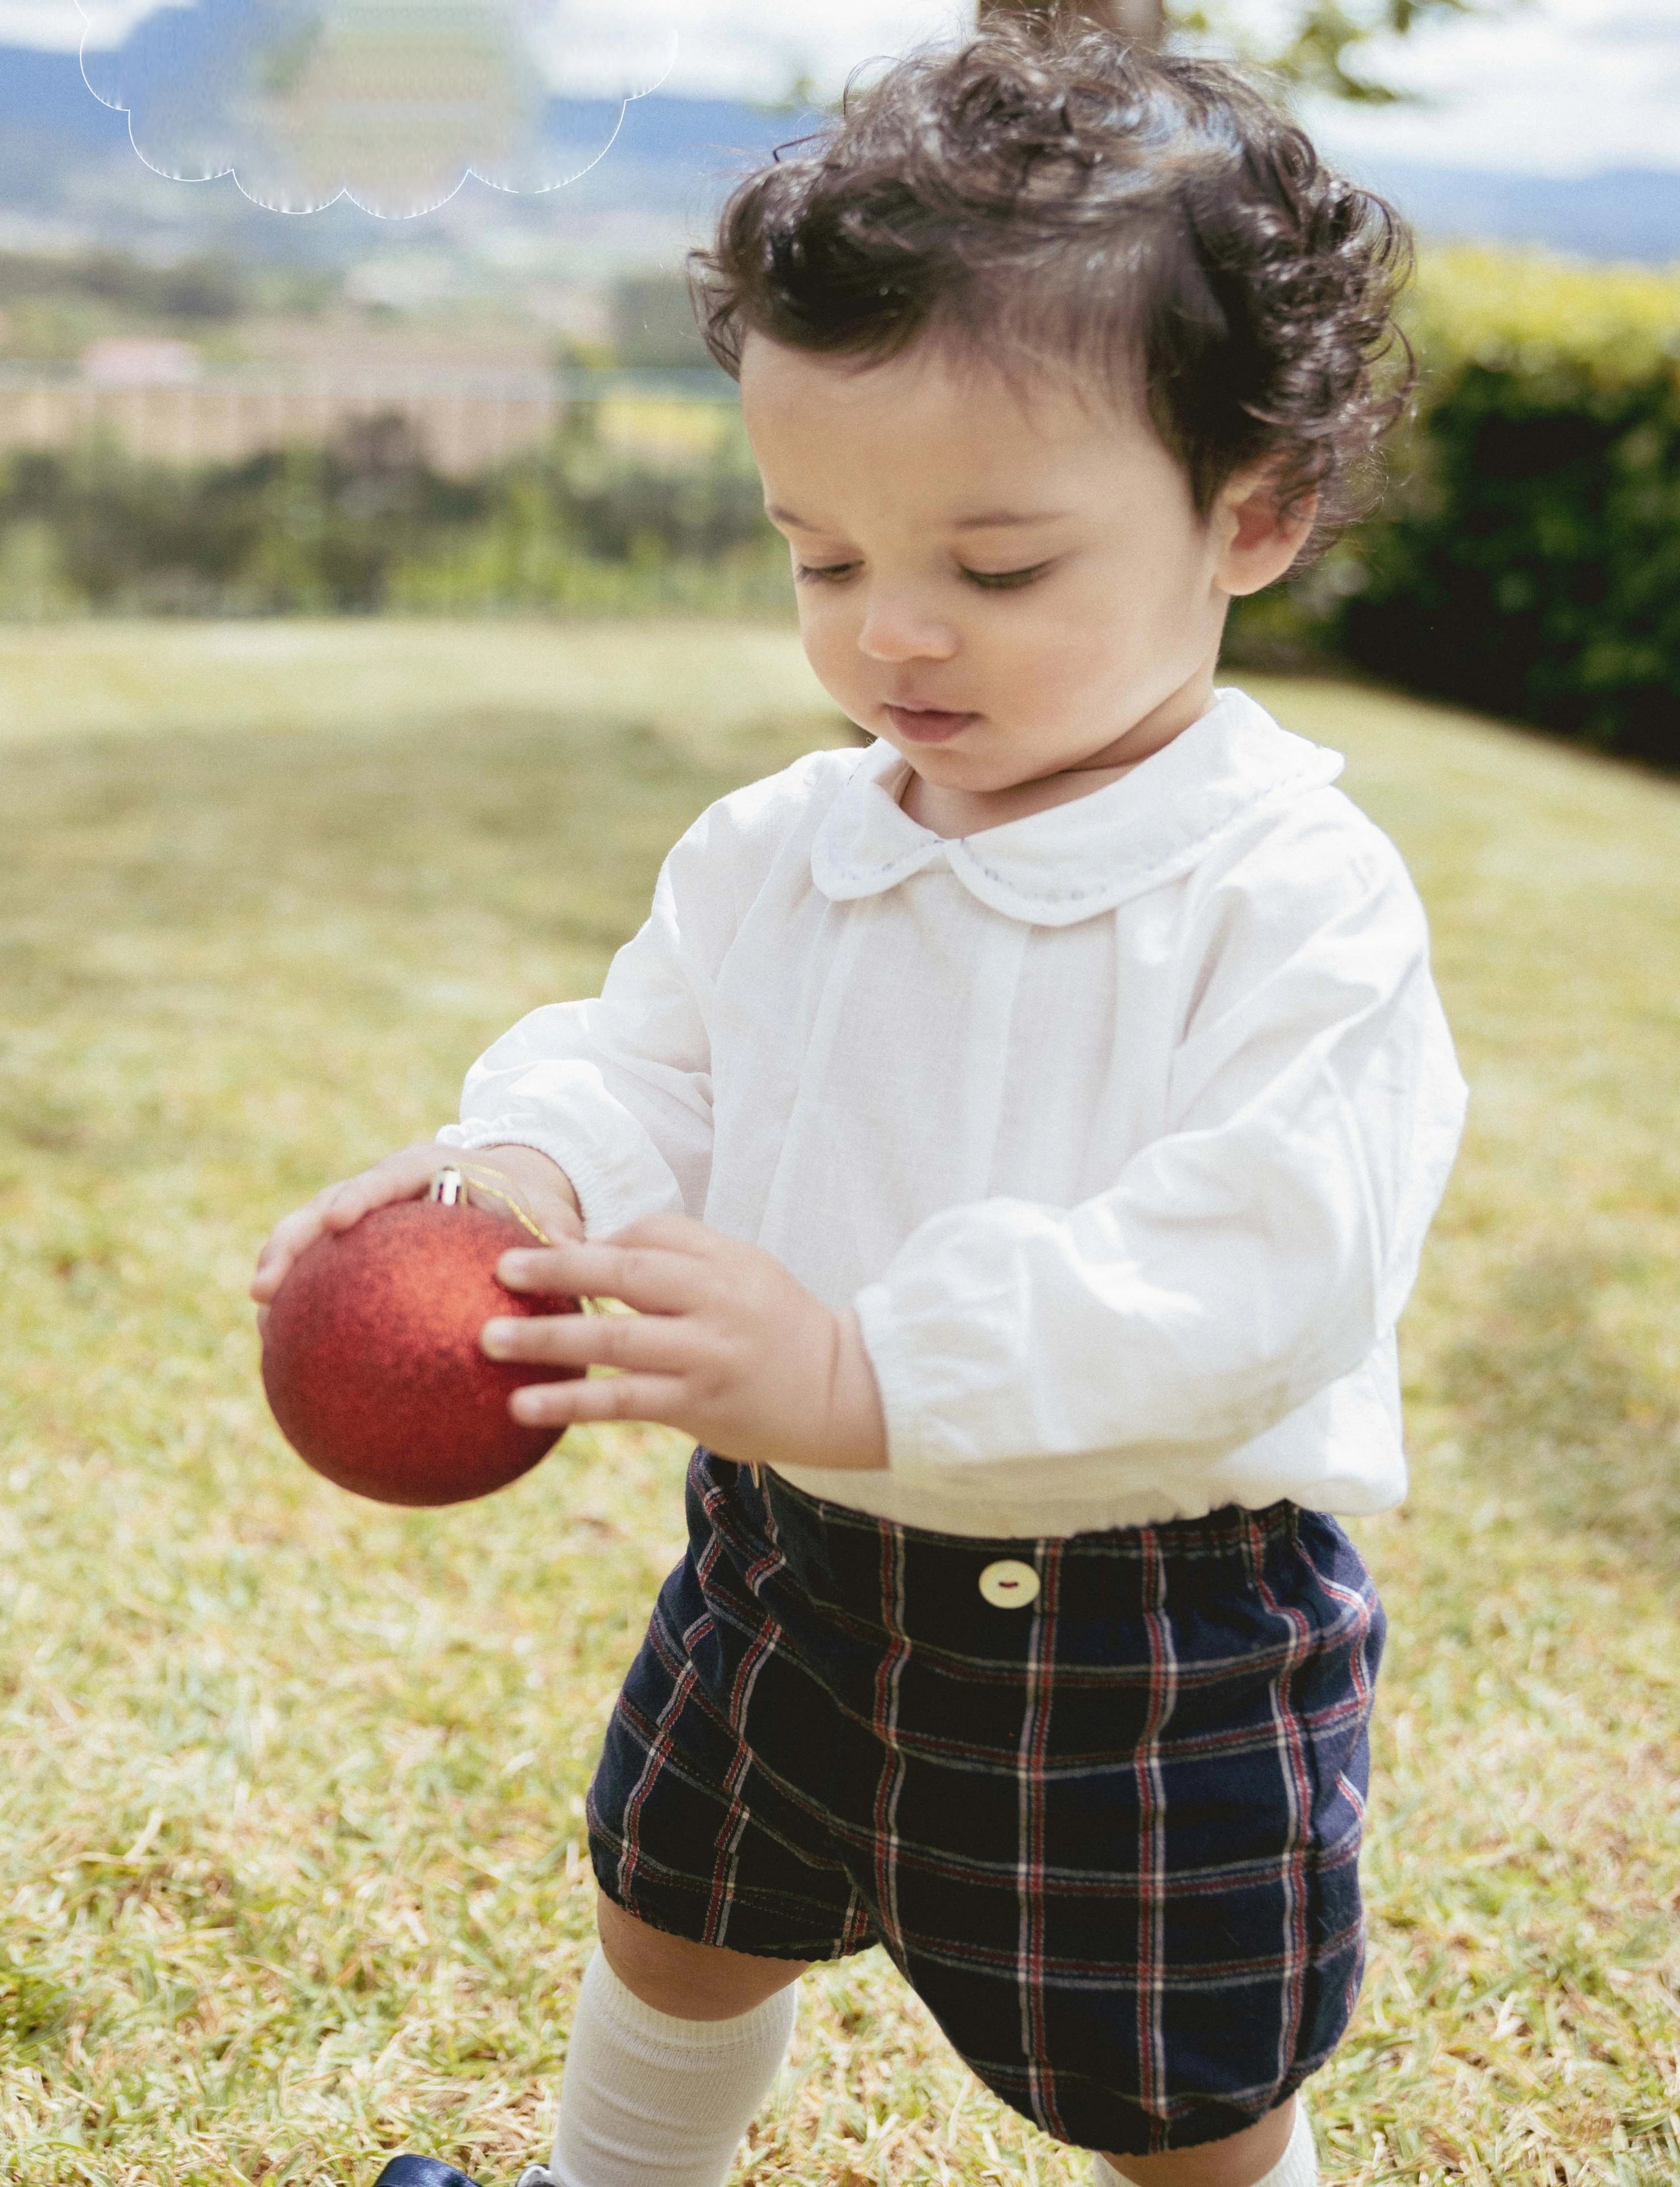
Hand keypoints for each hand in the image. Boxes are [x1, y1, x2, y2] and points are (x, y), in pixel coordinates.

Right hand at [251, 1140, 583, 1326]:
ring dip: (280, 1276)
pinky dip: (306, 1308)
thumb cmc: (529, 1200)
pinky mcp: (360, 1251)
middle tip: (264, 1287)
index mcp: (424, 1169)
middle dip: (290, 1244)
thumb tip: (570, 1260)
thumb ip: (557, 1234)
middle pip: (323, 1210)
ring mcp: (364, 1221)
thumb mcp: (547, 1211)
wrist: (512, 1189)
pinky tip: (289, 1356)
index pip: (383, 1178)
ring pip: (309, 1242)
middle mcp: (382, 1190)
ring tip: (260, 1321)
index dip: (357, 1197)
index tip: (337, 1220)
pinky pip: (327, 1277)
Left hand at [480, 1215, 887, 1472]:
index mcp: (724, 1262)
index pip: (649, 1237)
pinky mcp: (698, 1407)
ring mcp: (706, 1356)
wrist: (842, 1392)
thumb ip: (678, 1256)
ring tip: (489, 1338)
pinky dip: (571, 1402)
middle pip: (627, 1276)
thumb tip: (591, 1248)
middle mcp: (716, 1303)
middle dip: (558, 1270)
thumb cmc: (776, 1326)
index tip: (536, 1247)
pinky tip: (523, 1405)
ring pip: (616, 1341)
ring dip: (547, 1339)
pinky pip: (623, 1401)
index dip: (591, 1244)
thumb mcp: (742, 1272)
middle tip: (499, 1269)